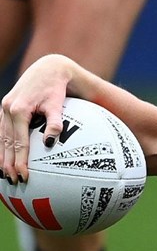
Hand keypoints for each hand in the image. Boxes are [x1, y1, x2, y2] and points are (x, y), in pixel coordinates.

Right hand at [1, 54, 73, 182]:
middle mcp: (7, 109)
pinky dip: (1, 145)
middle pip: (6, 143)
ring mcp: (4, 109)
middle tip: (13, 181)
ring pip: (1, 138)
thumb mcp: (57, 104)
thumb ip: (55, 123)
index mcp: (19, 110)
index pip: (19, 143)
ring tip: (5, 174)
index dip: (20, 161)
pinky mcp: (5, 109)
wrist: (48, 69)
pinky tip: (4, 158)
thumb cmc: (56, 88)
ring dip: (2, 157)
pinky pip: (2, 131)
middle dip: (8, 164)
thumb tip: (50, 144)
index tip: (24, 176)